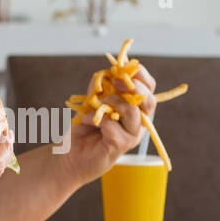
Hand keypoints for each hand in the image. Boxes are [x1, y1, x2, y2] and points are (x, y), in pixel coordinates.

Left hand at [60, 65, 157, 185]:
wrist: (70, 153)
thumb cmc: (84, 127)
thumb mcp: (92, 100)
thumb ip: (101, 87)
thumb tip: (108, 72)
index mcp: (136, 108)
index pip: (149, 89)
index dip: (141, 75)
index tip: (125, 67)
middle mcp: (138, 123)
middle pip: (149, 101)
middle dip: (135, 87)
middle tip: (116, 81)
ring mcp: (131, 136)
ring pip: (134, 113)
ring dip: (114, 103)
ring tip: (98, 105)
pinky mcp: (120, 146)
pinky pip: (113, 125)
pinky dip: (96, 119)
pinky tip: (86, 120)